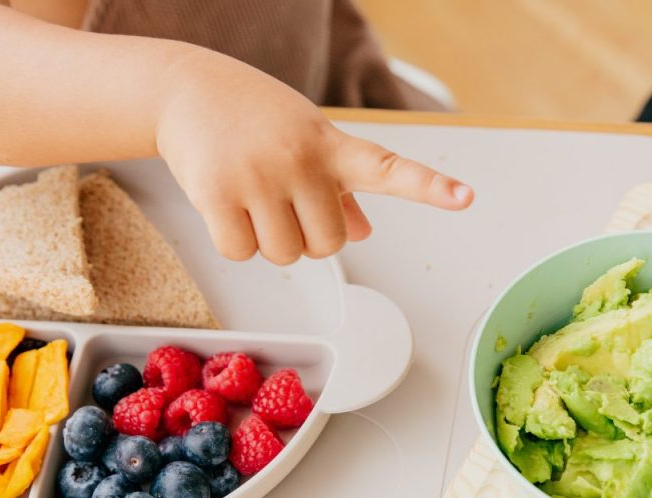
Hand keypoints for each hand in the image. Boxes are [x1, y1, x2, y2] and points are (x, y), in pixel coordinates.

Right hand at [155, 53, 473, 264]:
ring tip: (252, 199)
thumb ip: (340, 190)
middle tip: (285, 205)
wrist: (186, 88)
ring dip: (270, 241)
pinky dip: (235, 243)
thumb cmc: (256, 117)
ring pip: (285, 254)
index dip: (429, 187)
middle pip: (330, 245)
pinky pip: (241, 252)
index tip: (465, 197)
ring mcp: (260, 176)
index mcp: (332, 146)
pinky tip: (225, 206)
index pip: (390, 169)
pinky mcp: (217, 192)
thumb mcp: (307, 140)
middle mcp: (302, 160)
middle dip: (308, 238)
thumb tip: (365, 234)